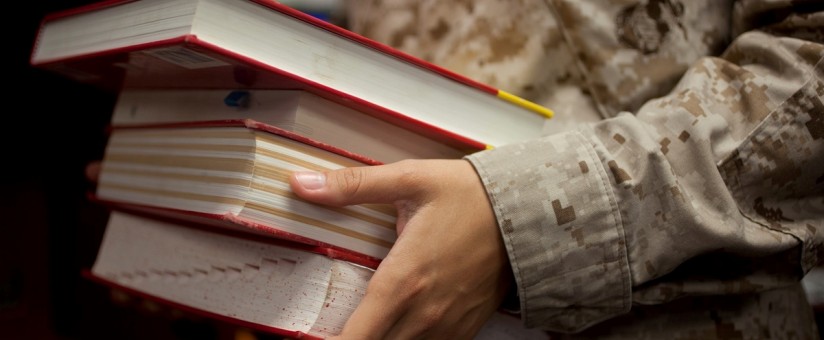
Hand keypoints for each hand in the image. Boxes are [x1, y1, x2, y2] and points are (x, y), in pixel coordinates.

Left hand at [290, 159, 511, 338]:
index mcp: (403, 281)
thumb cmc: (470, 195)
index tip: (311, 339)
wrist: (531, 212)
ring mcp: (447, 326)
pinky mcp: (465, 328)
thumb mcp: (410, 179)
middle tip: (331, 330)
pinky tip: (398, 326)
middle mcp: (423, 314)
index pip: (354, 338)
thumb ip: (353, 186)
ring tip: (363, 326)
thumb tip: (301, 184)